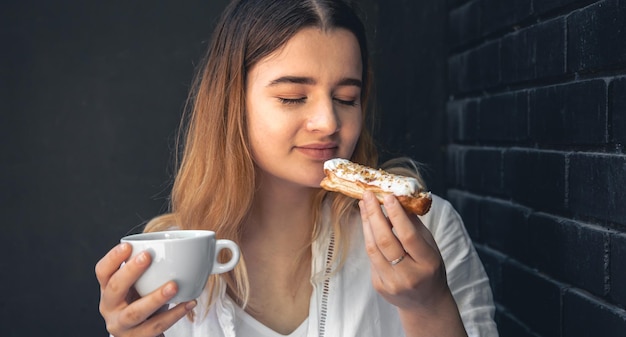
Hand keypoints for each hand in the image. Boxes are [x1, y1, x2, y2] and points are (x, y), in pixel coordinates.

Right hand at [95, 243, 196, 336]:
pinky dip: (175, 314)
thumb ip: (147, 268)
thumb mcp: (137, 286)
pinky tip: (189, 302)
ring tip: (174, 286)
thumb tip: (178, 244)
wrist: (140, 335)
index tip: (128, 245)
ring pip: (136, 312)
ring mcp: (122, 326)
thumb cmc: (140, 302)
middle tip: (148, 256)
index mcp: (108, 290)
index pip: (102, 272)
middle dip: (130, 271)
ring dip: (156, 298)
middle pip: (115, 289)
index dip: (112, 258)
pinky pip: (156, 326)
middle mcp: (110, 307)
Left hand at [359, 192, 466, 335]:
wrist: (425, 303)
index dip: (396, 215)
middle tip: (368, 195)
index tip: (387, 196)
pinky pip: (371, 258)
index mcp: (427, 263)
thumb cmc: (429, 269)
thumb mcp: (430, 247)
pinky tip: (368, 224)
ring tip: (364, 205)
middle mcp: (409, 275)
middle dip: (374, 215)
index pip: (408, 236)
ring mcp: (392, 283)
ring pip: (373, 249)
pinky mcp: (379, 286)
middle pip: (386, 241)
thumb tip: (398, 200)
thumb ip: (414, 226)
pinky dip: (369, 238)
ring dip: (366, 224)